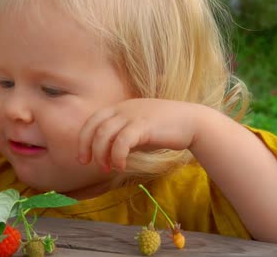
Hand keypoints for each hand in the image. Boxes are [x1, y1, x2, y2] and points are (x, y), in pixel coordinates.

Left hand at [78, 98, 203, 171]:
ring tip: (107, 168)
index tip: (83, 158)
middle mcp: (122, 109)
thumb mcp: (137, 131)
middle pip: (94, 127)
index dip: (83, 139)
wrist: (193, 122)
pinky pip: (122, 141)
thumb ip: (121, 138)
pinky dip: (117, 156)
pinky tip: (121, 167)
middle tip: (89, 164)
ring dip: (102, 154)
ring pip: (105, 134)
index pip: (91, 121)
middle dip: (87, 147)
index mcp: (119, 108)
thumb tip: (107, 155)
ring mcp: (133, 115)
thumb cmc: (164, 129)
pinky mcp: (144, 125)